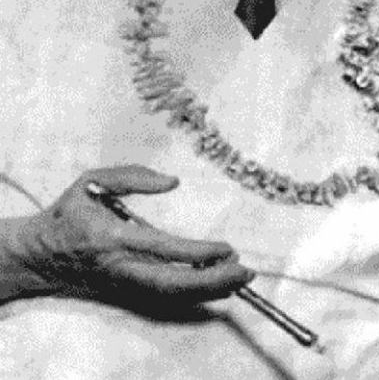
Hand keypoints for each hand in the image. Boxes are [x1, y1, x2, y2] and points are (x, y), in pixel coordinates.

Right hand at [14, 165, 252, 308]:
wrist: (40, 253)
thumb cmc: (69, 212)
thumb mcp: (91, 181)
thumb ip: (132, 177)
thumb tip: (172, 182)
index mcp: (111, 236)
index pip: (160, 249)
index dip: (195, 252)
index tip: (225, 247)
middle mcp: (120, 266)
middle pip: (171, 284)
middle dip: (211, 282)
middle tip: (244, 272)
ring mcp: (124, 283)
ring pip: (170, 296)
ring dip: (208, 290)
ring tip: (239, 279)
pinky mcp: (126, 290)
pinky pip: (164, 297)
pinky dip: (193, 293)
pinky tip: (216, 285)